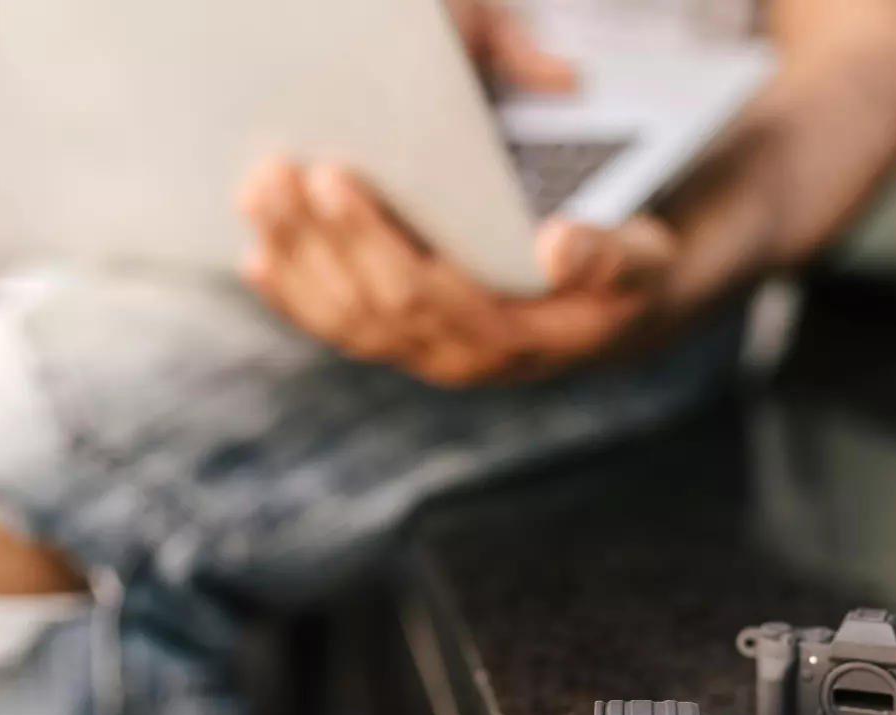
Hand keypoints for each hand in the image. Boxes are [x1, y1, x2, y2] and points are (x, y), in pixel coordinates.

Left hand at [239, 162, 678, 386]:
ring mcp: (427, 359)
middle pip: (368, 306)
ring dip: (293, 261)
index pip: (422, 294)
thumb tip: (556, 245)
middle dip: (314, 240)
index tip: (332, 178)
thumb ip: (608, 256)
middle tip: (273, 174)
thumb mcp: (639, 261)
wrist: (609, 323)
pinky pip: (341, 331)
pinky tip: (257, 263)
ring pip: (344, 321)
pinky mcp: (407, 349)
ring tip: (256, 196)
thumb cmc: (622, 280)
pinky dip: (294, 298)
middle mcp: (459, 360)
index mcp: (509, 338)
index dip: (370, 240)